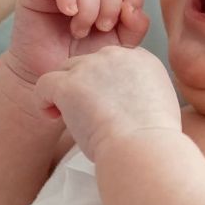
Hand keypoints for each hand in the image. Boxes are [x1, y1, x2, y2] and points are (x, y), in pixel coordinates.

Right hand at [6, 0, 149, 86]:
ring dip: (88, 7)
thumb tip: (131, 8)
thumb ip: (134, 27)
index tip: (125, 23)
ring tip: (80, 31)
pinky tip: (69, 13)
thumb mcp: (118, 47)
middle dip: (110, 5)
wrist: (49, 82)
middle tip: (102, 29)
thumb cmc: (83, 64)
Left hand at [33, 45, 179, 158]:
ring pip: (66, 71)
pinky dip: (43, 99)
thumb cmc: (153, 141)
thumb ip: (141, 94)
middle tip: (89, 114)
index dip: (106, 84)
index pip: (114, 62)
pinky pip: (44, 83)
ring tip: (70, 117)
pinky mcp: (69, 84)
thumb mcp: (161, 106)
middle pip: (89, 63)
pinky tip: (51, 115)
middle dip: (85, 86)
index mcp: (142, 59)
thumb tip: (125, 103)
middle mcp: (116, 56)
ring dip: (66, 91)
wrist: (143, 148)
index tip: (109, 107)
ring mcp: (90, 67)